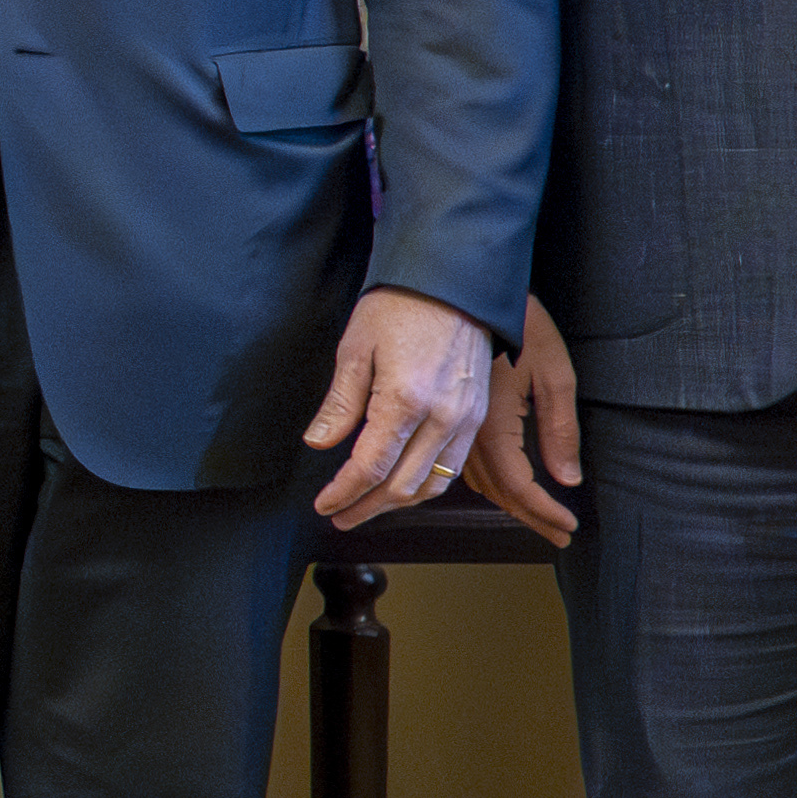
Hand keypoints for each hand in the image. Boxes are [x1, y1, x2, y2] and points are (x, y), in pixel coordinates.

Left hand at [304, 286, 496, 524]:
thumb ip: (340, 404)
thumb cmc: (402, 305)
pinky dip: (428, 484)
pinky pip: (454, 466)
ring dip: (398, 503)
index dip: (344, 492)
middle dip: (367, 507)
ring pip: (433, 483)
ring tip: (368, 507)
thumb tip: (319, 443)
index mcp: (405, 400)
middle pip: (403, 485)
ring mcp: (465, 419)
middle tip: (340, 515)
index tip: (325, 503)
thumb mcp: (356, 349)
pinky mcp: (477, 415)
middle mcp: (442, 417)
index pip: (371, 467)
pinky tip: (405, 485)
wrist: (454, 283)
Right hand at [461, 294, 581, 544]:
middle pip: (496, 491)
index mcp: (493, 422)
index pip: (517, 485)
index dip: (543, 512)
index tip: (566, 527)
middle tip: (558, 533)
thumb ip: (560, 429)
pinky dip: (484, 483)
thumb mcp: (554, 371)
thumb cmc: (515, 321)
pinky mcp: (442, 415)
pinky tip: (498, 486)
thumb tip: (567, 477)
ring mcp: (449, 424)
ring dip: (506, 503)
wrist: (465, 288)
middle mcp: (464, 431)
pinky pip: (458, 464)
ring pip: (474, 482)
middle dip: (530, 516)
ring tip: (535, 517)